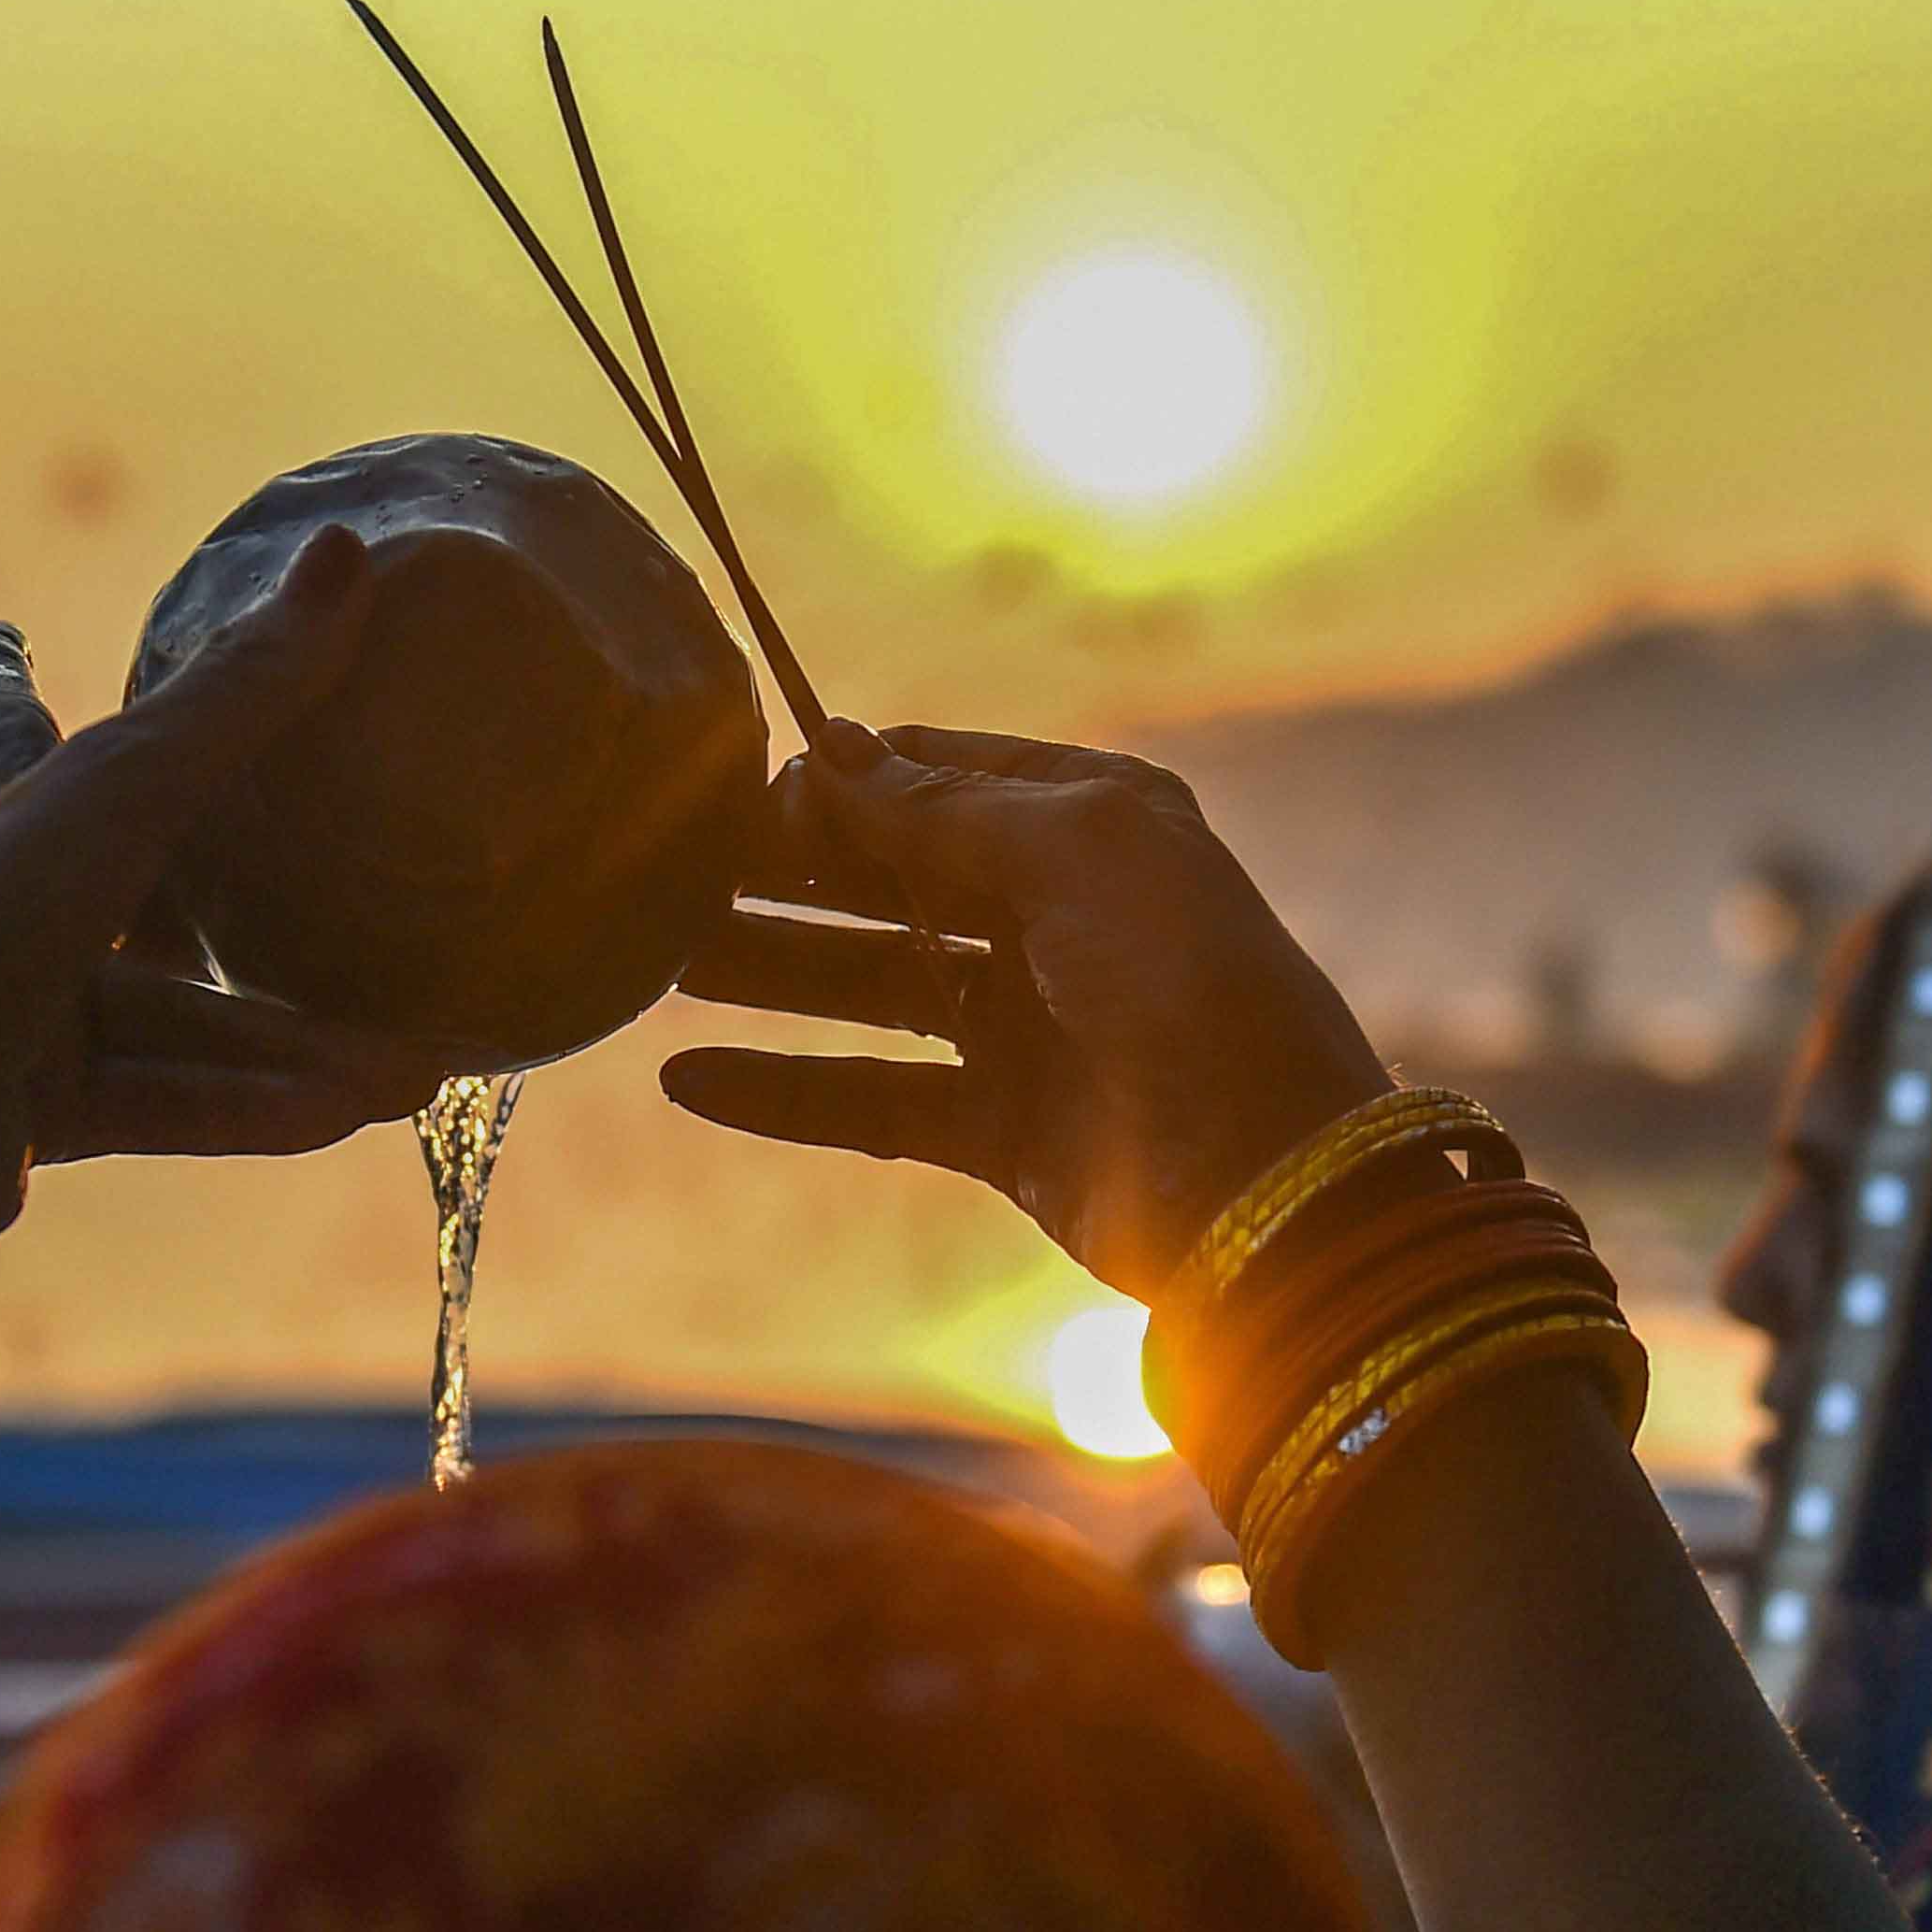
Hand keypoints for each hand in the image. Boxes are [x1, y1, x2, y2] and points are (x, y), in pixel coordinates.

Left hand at [0, 526, 450, 1323]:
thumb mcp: (111, 803)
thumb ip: (235, 700)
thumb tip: (348, 554)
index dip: (0, 673)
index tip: (2, 638)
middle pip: (120, 870)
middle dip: (236, 891)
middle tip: (340, 889)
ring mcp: (2, 1006)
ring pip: (166, 1012)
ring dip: (280, 1040)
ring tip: (406, 1069)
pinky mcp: (21, 1110)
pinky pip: (157, 1094)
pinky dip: (243, 1104)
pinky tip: (342, 1114)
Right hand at [659, 718, 1391, 1298]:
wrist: (1268, 1181)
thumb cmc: (1188, 985)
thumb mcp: (1073, 853)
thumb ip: (940, 806)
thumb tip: (829, 750)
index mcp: (1092, 824)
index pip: (940, 775)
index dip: (842, 780)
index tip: (741, 792)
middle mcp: (1056, 914)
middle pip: (892, 878)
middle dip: (788, 871)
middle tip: (673, 872)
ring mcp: (1027, 1023)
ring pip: (869, 984)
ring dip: (769, 970)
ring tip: (663, 960)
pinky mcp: (1000, 1127)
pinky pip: (868, 1099)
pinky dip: (780, 1090)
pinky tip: (688, 1077)